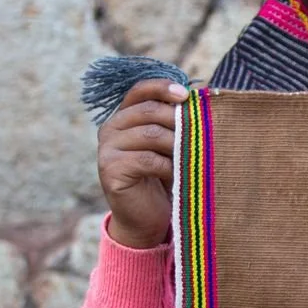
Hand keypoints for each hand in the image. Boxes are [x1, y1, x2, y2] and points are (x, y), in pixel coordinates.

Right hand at [97, 79, 188, 248]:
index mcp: (123, 117)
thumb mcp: (169, 146)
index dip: (162, 87)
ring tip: (194, 156)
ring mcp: (106, 150)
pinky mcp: (111, 170)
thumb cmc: (163, 180)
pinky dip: (169, 166)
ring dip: (177, 144)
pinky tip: (179, 175)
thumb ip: (174, 122)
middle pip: (148, 111)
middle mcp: (110, 129)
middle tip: (201, 133)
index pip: (139, 91)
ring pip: (150, 134)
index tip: (186, 94)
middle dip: (178, 120)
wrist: (146, 220)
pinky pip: (147, 159)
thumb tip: (200, 96)